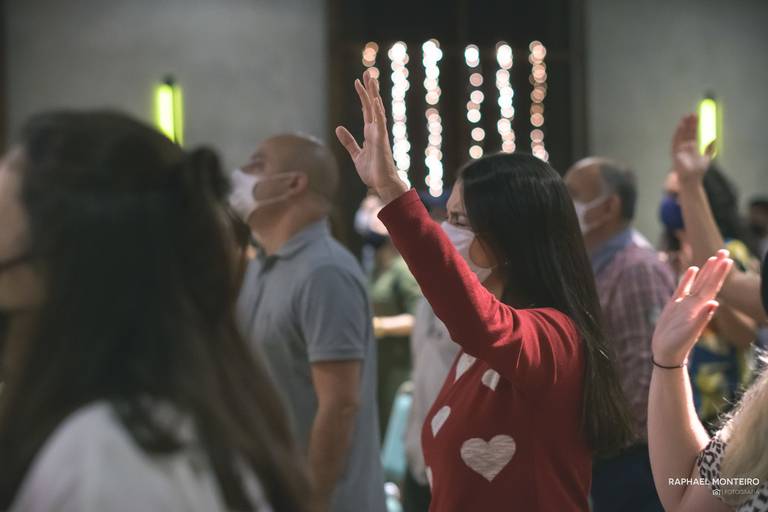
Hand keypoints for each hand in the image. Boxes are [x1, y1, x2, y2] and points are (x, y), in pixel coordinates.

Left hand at [336, 71, 408, 202]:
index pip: (366, 110)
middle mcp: (376, 130)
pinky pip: (380, 124)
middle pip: (372, 105)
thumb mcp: (356, 154)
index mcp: (370, 132)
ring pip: (376, 110)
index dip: (363, 96)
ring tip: (371, 80)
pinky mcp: (381, 141)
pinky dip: (378, 112)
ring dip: (373, 95)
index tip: (360, 82)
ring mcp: (380, 134)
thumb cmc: (373, 171)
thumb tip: (339, 128)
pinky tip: (376, 102)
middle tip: (368, 73)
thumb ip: (349, 141)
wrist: (382, 184)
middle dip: (370, 89)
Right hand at [651, 250, 732, 365]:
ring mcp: (685, 303)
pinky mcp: (674, 305)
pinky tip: (692, 270)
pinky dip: (688, 278)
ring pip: (698, 282)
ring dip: (706, 270)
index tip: (728, 259)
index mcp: (700, 307)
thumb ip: (702, 318)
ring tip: (713, 257)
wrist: (666, 353)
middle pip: (709, 281)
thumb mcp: (690, 332)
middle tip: (725, 250)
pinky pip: (683, 288)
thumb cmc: (678, 344)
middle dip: (717, 266)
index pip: (713, 286)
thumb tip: (715, 303)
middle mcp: (695, 303)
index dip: (720, 273)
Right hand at [671, 114, 713, 183]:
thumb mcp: (707, 157)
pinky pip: (675, 140)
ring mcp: (680, 148)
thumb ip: (710, 148)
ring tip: (686, 116)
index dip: (695, 125)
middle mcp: (685, 146)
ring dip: (683, 125)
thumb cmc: (698, 171)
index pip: (693, 133)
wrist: (692, 179)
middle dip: (689, 123)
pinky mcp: (675, 152)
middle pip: (687, 132)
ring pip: (681, 134)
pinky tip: (680, 126)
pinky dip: (678, 133)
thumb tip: (714, 139)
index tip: (697, 116)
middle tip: (692, 113)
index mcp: (692, 147)